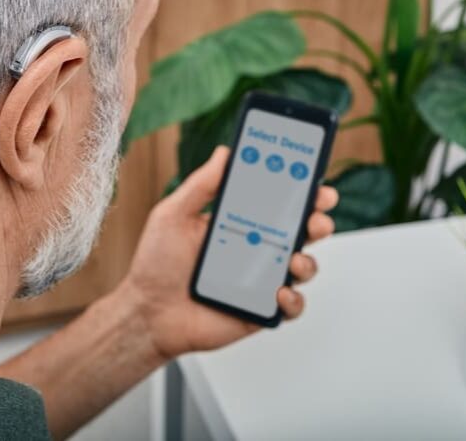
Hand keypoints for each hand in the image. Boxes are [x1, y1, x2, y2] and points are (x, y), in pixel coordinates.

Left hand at [118, 146, 337, 360]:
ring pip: (302, 267)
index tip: (313, 177)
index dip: (301, 189)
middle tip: (316, 216)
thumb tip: (225, 152)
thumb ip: (201, 185)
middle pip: (300, 231)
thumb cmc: (156, 264)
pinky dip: (293, 300)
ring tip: (294, 259)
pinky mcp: (260, 310)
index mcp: (239, 221)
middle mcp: (255, 248)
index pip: (278, 201)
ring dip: (308, 261)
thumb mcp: (174, 214)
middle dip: (317, 220)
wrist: (148, 312)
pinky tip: (278, 293)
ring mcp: (260, 280)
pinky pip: (290, 307)